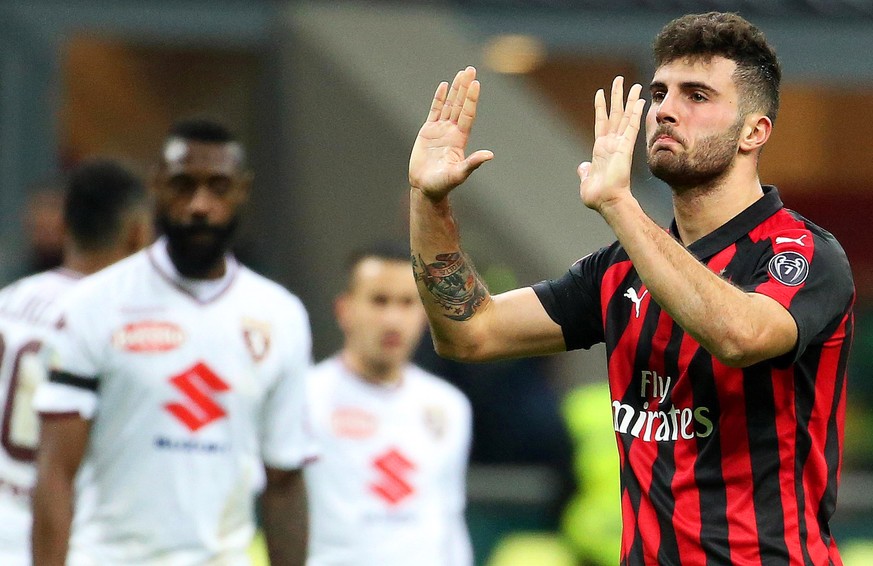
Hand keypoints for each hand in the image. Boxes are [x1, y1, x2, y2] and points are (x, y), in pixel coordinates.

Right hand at [409, 66, 493, 200]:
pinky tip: (443, 86)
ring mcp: (440, 130)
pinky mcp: (428, 132)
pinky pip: (434, 111)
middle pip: (460, 105)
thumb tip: (490, 155)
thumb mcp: (459, 174)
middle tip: (470, 69)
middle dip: (465, 87)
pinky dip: (439, 99)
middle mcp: (452, 131)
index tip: (475, 84)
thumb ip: (473, 163)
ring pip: (449, 105)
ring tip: (461, 73)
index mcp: (460, 139)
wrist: (425, 188)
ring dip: (455, 89)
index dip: (471, 99)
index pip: (467, 114)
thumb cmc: (443, 184)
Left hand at [578, 76, 645, 212]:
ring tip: (635, 85)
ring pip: (625, 117)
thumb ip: (584, 171)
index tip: (600, 92)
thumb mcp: (586, 180)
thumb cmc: (597, 195)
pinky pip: (631, 127)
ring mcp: (619, 144)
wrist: (606, 201)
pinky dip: (635, 113)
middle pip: (615, 115)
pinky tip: (640, 100)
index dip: (601, 108)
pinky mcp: (626, 147)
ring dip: (629, 100)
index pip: (601, 123)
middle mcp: (611, 143)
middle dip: (618, 97)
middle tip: (619, 79)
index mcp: (600, 149)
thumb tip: (582, 167)